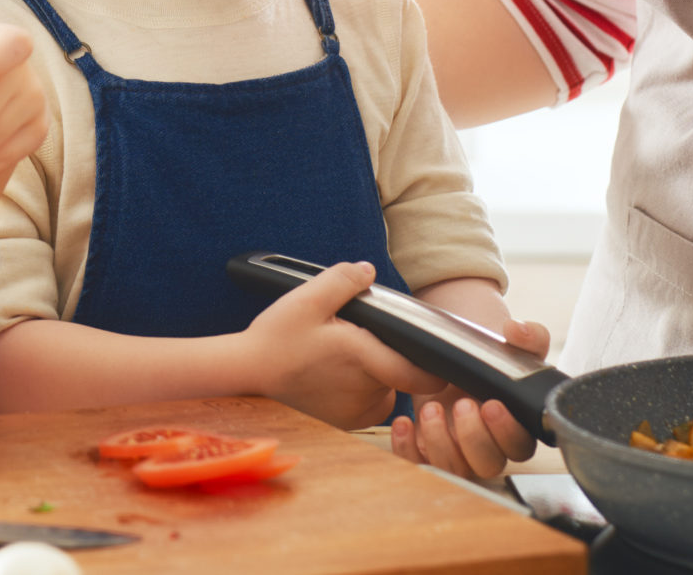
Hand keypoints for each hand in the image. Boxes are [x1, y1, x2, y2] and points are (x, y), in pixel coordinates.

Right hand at [240, 261, 446, 429]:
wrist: (248, 372)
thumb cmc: (277, 337)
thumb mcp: (308, 297)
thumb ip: (344, 280)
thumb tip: (370, 271)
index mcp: (362, 358)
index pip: (417, 375)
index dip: (436, 371)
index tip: (444, 362)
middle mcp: (362, 391)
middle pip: (400, 377)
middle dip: (391, 357)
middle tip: (362, 338)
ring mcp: (352, 412)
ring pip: (386, 393)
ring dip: (378, 376)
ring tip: (348, 357)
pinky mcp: (341, 422)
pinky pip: (368, 407)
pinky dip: (363, 392)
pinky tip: (340, 376)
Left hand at [388, 317, 549, 482]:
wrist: (458, 358)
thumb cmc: (492, 359)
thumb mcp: (515, 345)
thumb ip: (529, 337)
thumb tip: (517, 330)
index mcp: (517, 427)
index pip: (519, 446)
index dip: (507, 431)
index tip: (492, 404)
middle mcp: (490, 447)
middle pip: (487, 463)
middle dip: (473, 437)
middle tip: (462, 404)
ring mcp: (459, 453)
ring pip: (454, 468)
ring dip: (440, 443)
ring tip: (430, 409)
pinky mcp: (430, 451)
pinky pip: (419, 463)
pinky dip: (407, 449)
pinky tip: (404, 422)